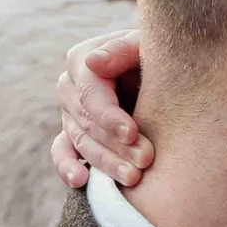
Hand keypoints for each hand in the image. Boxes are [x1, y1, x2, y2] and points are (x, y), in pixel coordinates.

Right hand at [49, 29, 150, 189]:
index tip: (132, 133)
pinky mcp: (73, 136)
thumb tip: (93, 63)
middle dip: (117, 144)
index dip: (110, 116)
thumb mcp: (146, 44)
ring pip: (81, 142)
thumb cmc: (157, 55)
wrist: (164, 73)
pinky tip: (80, 181)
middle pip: (88, 122)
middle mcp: (70, 87)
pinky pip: (63, 153)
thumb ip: (122, 49)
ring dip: (105, 162)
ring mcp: (70, 113)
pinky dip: (67, 167)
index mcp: (82, 60)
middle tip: (146, 161)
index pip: (91, 94)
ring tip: (132, 178)